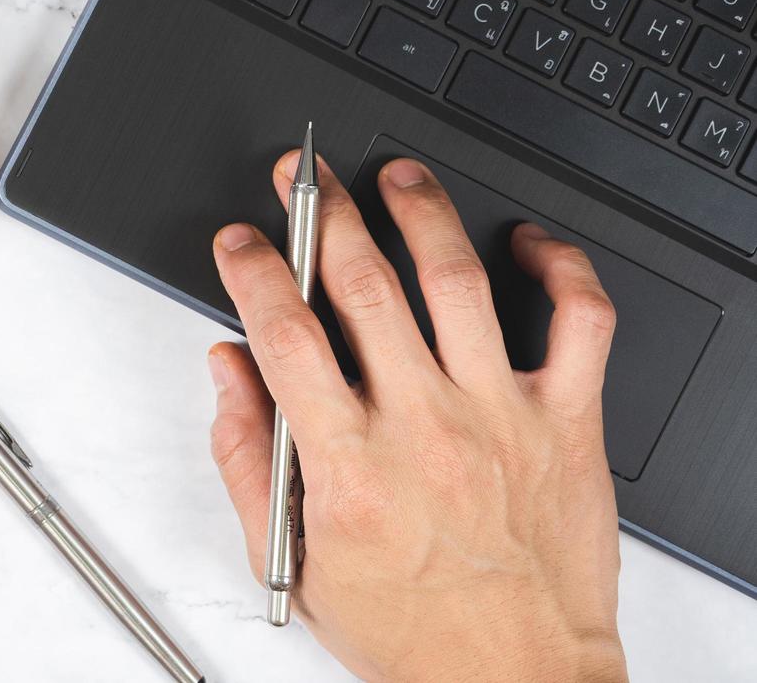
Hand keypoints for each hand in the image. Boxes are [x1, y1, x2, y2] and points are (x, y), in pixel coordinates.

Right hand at [206, 154, 626, 681]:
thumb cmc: (410, 633)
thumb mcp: (291, 560)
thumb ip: (247, 459)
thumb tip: (229, 372)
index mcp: (350, 465)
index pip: (285, 335)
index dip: (252, 271)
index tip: (241, 240)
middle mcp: (425, 429)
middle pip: (364, 286)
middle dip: (320, 214)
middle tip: (303, 177)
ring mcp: (501, 418)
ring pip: (458, 282)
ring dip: (420, 213)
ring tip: (397, 176)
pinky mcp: (567, 423)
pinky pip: (580, 322)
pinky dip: (562, 267)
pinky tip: (530, 242)